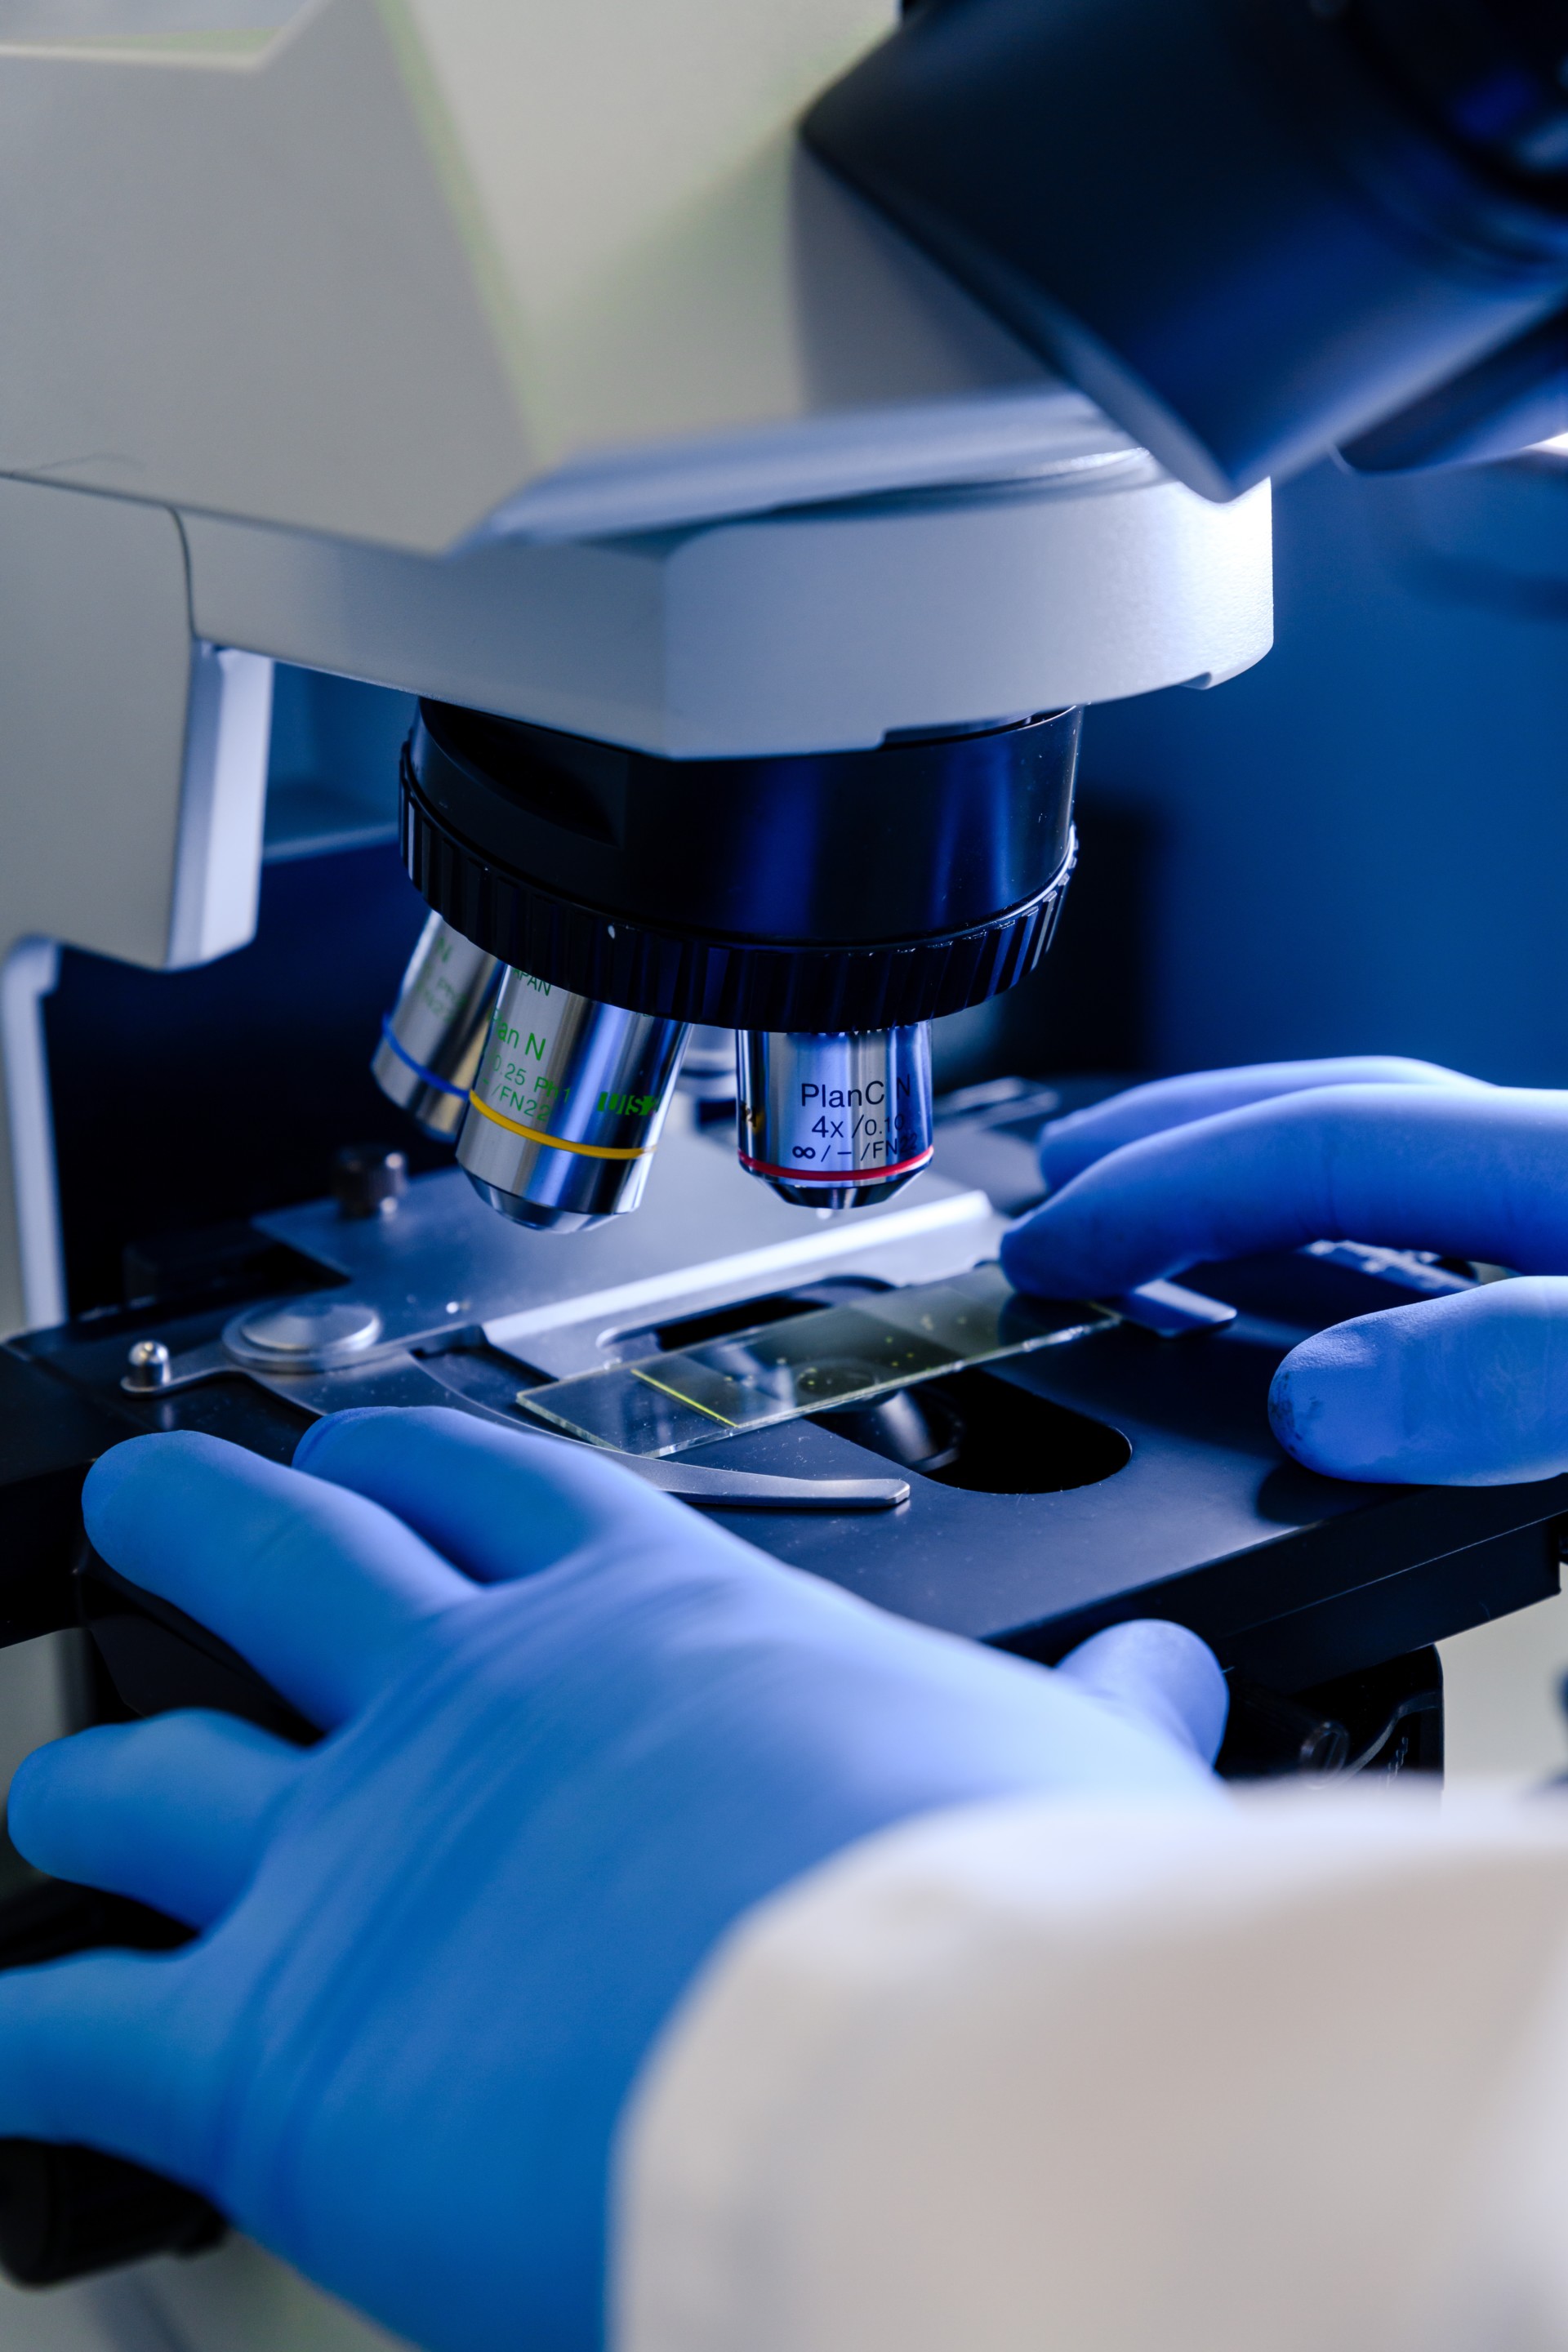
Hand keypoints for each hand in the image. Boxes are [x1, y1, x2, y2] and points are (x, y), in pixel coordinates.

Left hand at [0, 1410, 1223, 2351]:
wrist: (929, 2078)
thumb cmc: (997, 1919)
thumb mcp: (1067, 1769)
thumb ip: (1095, 1707)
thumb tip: (1170, 1670)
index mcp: (634, 1617)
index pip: (477, 1477)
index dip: (398, 1456)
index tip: (365, 1455)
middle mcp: (464, 1699)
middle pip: (264, 1547)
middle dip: (188, 1518)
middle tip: (151, 1513)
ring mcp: (349, 1855)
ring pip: (134, 1772)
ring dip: (83, 1779)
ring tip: (63, 1789)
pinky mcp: (273, 2040)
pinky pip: (76, 2026)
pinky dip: (25, 2034)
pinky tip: (14, 2046)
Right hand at [1001, 1058, 1567, 1485]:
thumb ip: (1500, 1375)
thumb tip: (1315, 1402)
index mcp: (1564, 1165)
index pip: (1314, 1144)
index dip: (1157, 1194)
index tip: (1045, 1254)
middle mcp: (1567, 1174)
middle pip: (1345, 1114)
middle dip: (1182, 1137)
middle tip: (1064, 1173)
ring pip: (1406, 1171)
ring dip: (1266, 1188)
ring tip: (1178, 1223)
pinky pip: (1461, 1238)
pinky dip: (1365, 1254)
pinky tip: (1354, 1314)